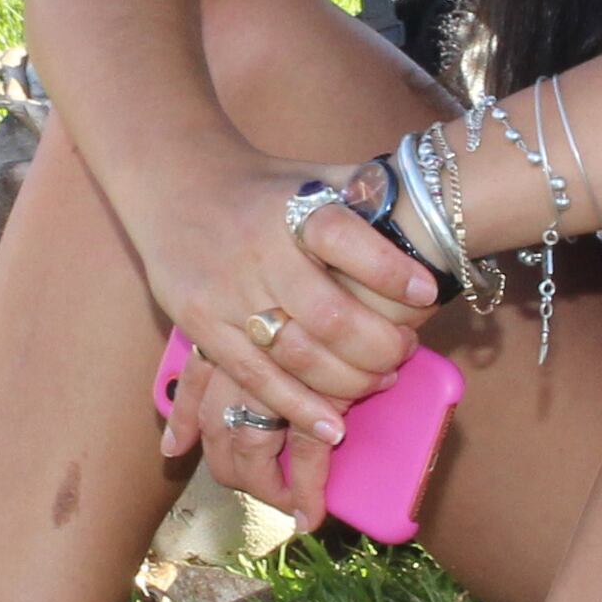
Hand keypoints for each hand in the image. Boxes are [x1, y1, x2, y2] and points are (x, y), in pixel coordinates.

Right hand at [131, 163, 437, 509]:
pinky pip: (255, 378)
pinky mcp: (203, 326)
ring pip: (296, 355)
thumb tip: (428, 207)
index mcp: (290, 208)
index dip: (390, 270)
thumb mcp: (312, 174)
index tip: (427, 292)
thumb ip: (365, 191)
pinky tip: (331, 427)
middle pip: (328, 315)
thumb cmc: (261, 186)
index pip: (343, 237)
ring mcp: (227, 293)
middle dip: (378, 345)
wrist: (172, 184)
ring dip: (347, 381)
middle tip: (405, 351)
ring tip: (378, 382)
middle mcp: (258, 251)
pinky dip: (296, 408)